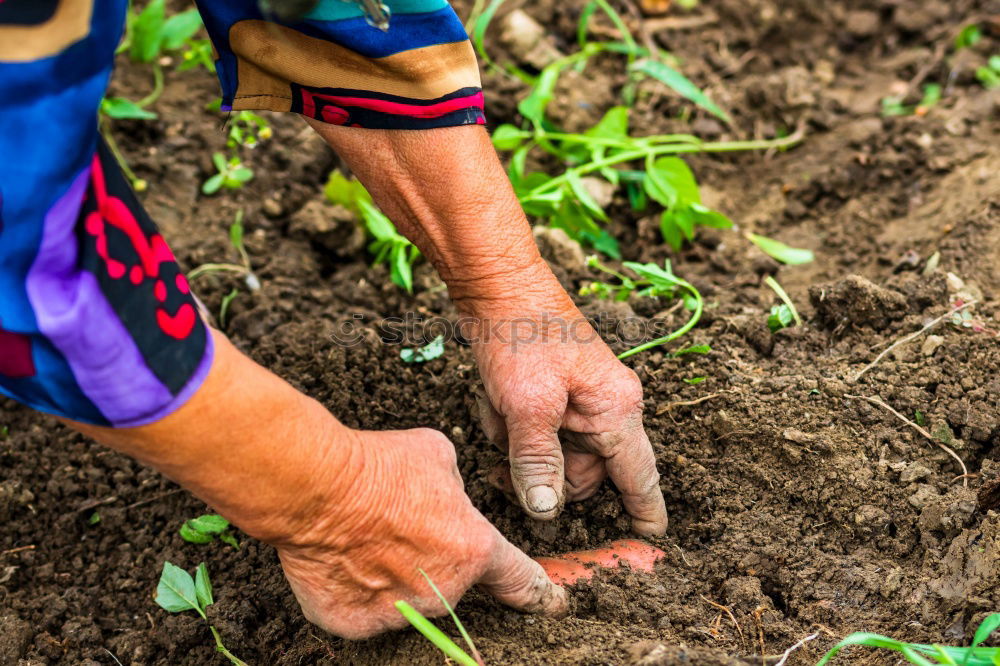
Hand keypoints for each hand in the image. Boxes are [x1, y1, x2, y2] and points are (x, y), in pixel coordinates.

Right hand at [67, 332, 565, 639]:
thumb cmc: (380, 465)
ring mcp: (400, 612)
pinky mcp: (356, 624)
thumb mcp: (439, 458)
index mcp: (475, 550)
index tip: (554, 602)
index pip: (523, 581)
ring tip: (370, 536)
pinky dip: (359, 592)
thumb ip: (457, 487)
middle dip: (443, 564)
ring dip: (399, 576)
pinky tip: (346, 557)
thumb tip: (451, 493)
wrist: (318, 484)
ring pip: (410, 599)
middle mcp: (445, 590)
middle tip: (412, 535)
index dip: (542, 593)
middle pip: (458, 586)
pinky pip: (366, 612)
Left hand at [470, 300, 668, 535]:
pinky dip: (510, 426)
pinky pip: (534, 432)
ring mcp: (579, 400)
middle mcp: (606, 407)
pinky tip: (494, 402)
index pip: (640, 475)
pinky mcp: (553, 394)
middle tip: (505, 471)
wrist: (495, 284)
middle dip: (544, 475)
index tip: (650, 540)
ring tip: (498, 414)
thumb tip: (546, 511)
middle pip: (584, 475)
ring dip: (519, 447)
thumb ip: (538, 461)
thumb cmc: (520, 335)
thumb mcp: (527, 405)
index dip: (645, 511)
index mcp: (617, 409)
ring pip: (553, 455)